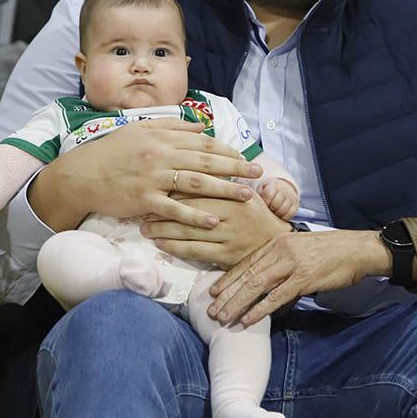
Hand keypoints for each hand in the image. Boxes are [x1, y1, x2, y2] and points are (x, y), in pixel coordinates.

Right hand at [28, 118, 260, 231]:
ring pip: (196, 183)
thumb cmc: (112, 151)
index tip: (244, 157)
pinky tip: (214, 220)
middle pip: (206, 161)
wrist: (82, 174)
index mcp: (162, 137)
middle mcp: (161, 154)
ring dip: (224, 189)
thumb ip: (173, 126)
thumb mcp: (141, 129)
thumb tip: (202, 126)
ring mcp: (153, 178)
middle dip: (236, 167)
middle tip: (258, 174)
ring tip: (246, 196)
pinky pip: (174, 209)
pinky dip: (195, 216)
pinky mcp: (144, 200)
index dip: (227, 150)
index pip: (202, 142)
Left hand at [140, 193, 290, 268]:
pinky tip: (160, 244)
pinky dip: (175, 247)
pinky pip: (195, 250)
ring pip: (189, 230)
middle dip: (164, 208)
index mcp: (234, 194)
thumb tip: (196, 161)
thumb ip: (222, 180)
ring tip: (145, 228)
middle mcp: (232, 213)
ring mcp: (228, 235)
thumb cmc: (254, 215)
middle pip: (191, 208)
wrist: (274, 244)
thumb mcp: (243, 193)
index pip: (200, 186)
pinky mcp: (225, 256)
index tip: (154, 185)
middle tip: (143, 208)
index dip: (175, 186)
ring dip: (163, 229)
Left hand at [207, 230, 390, 326]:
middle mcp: (281, 250)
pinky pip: (277, 296)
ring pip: (256, 285)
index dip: (228, 278)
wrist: (358, 249)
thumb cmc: (332, 250)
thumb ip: (283, 258)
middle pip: (247, 274)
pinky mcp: (304, 278)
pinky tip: (248, 319)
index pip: (247, 261)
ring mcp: (292, 264)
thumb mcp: (301, 247)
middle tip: (210, 311)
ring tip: (222, 318)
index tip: (213, 291)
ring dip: (237, 303)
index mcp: (278, 242)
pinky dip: (260, 309)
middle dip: (227, 294)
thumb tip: (268, 275)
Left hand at [256, 177, 298, 220]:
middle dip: (270, 209)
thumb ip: (256, 195)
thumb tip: (248, 201)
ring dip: (276, 214)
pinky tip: (279, 215)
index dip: (265, 202)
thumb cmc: (268, 192)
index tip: (263, 204)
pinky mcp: (296, 205)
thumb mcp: (261, 189)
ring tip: (273, 212)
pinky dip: (284, 217)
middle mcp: (284, 190)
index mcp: (273, 185)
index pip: (268, 195)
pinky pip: (290, 214)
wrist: (283, 188)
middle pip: (275, 204)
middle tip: (267, 210)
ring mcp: (291, 197)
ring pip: (283, 210)